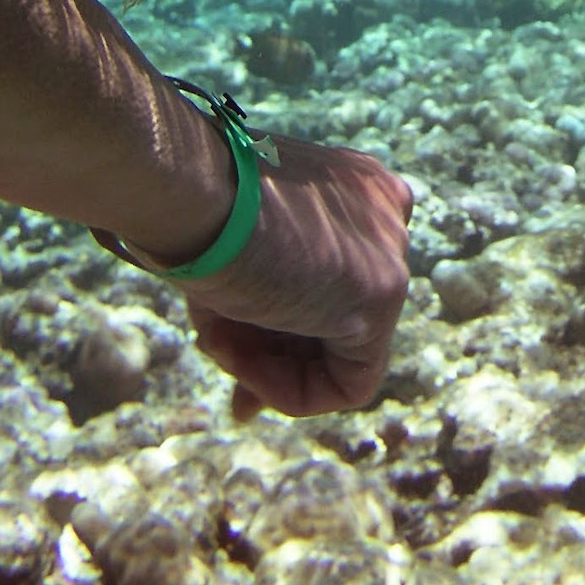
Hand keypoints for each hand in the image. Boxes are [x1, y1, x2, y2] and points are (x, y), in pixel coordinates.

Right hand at [179, 136, 412, 418]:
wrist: (194, 190)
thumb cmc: (200, 209)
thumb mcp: (235, 253)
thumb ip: (258, 306)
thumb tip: (248, 398)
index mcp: (353, 186)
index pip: (333, 271)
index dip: (282, 315)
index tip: (230, 334)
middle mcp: (386, 212)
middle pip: (336, 311)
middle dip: (275, 349)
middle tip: (219, 353)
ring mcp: (391, 253)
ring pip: (340, 351)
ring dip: (268, 364)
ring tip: (213, 339)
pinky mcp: (382, 297)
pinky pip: (348, 383)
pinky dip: (290, 390)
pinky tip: (242, 361)